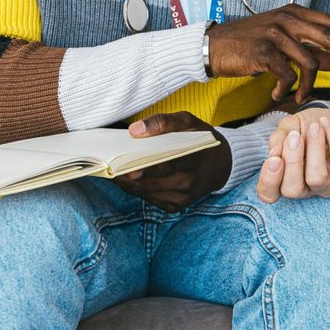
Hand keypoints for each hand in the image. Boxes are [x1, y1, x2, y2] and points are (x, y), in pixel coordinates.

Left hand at [114, 112, 231, 211]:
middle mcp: (188, 183)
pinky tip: (130, 178)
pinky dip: (137, 189)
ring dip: (128, 183)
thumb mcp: (188, 122)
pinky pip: (149, 199)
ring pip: (145, 192)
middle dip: (128, 176)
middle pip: (152, 182)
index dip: (148, 169)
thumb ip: (163, 122)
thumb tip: (134, 130)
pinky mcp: (175, 207)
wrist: (221, 165)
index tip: (129, 169)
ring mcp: (181, 198)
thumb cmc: (201, 139)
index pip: (169, 165)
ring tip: (113, 170)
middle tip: (109, 166)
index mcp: (194, 160)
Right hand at [206, 5, 329, 103]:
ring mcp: (275, 34)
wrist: (211, 47)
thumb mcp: (280, 42)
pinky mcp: (264, 52)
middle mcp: (287, 19)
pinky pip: (288, 75)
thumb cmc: (247, 45)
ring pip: (310, 61)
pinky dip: (287, 88)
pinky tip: (279, 93)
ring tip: (301, 95)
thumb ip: (308, 49)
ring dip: (310, 84)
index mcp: (294, 12)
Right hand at [258, 107, 329, 202]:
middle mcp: (306, 189)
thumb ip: (278, 138)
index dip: (269, 181)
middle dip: (292, 161)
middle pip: (293, 190)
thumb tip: (274, 152)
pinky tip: (327, 124)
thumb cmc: (311, 126)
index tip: (274, 159)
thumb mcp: (289, 127)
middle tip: (294, 136)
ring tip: (315, 127)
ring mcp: (329, 187)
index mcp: (286, 179)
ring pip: (317, 177)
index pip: (270, 194)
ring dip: (315, 147)